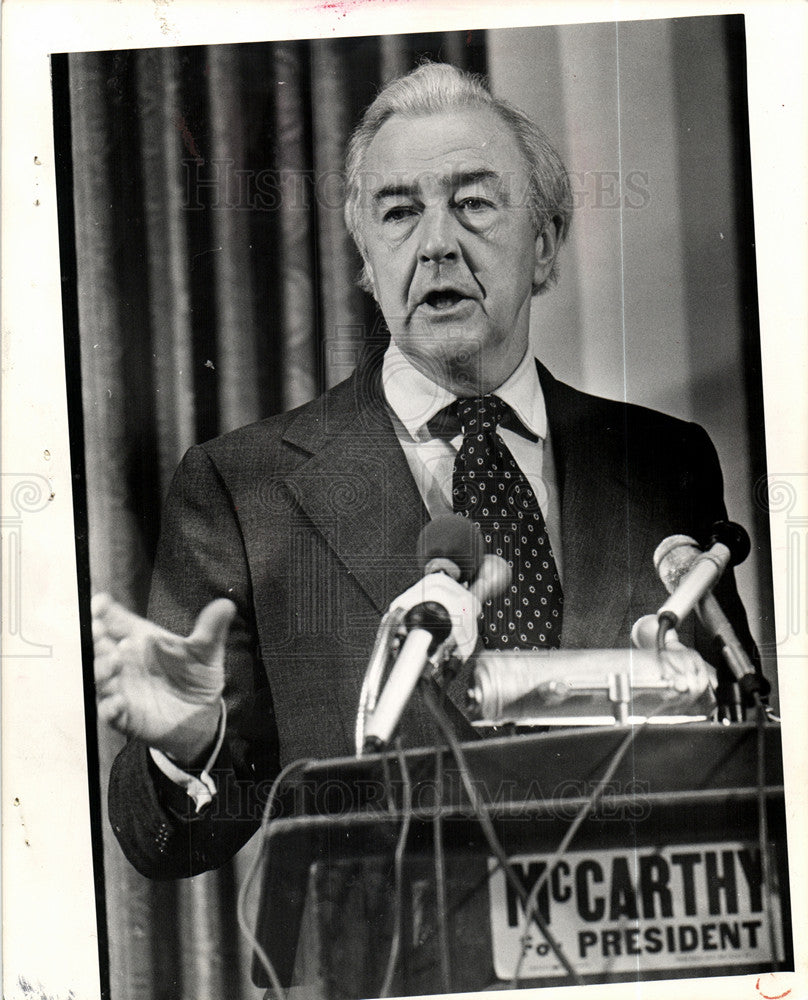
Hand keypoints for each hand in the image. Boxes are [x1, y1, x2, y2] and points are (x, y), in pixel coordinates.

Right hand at [92, 593, 235, 766]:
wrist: (201, 717)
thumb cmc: (196, 677)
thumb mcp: (206, 653)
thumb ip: (211, 630)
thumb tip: (227, 604)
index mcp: (141, 640)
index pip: (118, 620)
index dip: (106, 610)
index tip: (102, 602)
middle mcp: (125, 661)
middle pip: (102, 645)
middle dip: (98, 636)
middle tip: (99, 629)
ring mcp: (122, 688)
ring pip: (102, 676)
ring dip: (103, 668)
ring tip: (115, 662)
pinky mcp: (124, 715)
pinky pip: (109, 712)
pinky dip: (109, 707)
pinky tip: (117, 702)